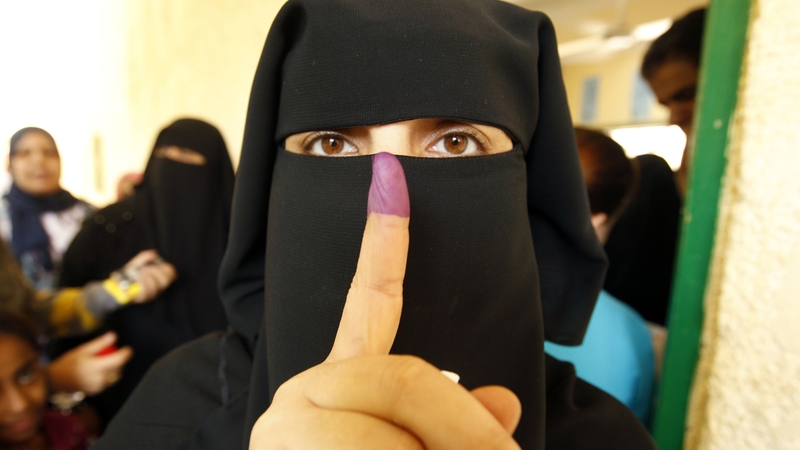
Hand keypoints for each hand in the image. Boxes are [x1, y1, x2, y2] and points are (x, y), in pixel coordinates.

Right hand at [47, 332, 132, 394]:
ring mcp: (98, 387)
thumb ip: (99, 343)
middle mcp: (99, 379)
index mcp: (96, 367)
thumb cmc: (68, 363)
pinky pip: (108, 383)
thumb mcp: (83, 350)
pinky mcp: (96, 391)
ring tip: (107, 362)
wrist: (55, 380)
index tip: (127, 349)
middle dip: (121, 362)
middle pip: (119, 369)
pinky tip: (101, 371)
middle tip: (116, 354)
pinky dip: (108, 377)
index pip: (119, 360)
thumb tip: (113, 335)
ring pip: (115, 378)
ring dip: (115, 370)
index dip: (126, 354)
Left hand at [121, 249, 176, 302]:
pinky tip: (139, 279)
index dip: (169, 270)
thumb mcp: (136, 263)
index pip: (171, 275)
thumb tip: (154, 253)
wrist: (118, 286)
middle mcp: (157, 287)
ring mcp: (151, 294)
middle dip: (157, 273)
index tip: (162, 265)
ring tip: (141, 273)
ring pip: (155, 286)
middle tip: (147, 269)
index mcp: (159, 278)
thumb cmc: (130, 275)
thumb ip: (145, 257)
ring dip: (148, 277)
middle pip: (165, 281)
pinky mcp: (143, 298)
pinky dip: (143, 284)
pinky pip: (146, 292)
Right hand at [250, 154, 520, 448]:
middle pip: (402, 379)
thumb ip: (453, 424)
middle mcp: (302, 395)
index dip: (386, 242)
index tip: (392, 178)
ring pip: (393, 435)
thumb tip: (507, 401)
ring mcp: (285, 429)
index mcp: (336, 384)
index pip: (368, 302)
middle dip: (464, 429)